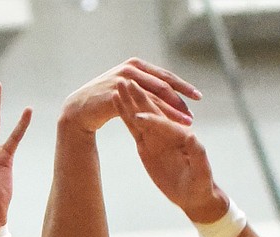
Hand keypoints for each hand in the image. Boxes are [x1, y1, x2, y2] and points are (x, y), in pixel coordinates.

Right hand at [61, 58, 199, 133]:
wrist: (80, 109)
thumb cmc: (106, 102)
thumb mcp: (129, 92)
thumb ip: (146, 89)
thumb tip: (168, 95)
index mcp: (138, 66)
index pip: (165, 76)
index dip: (183, 87)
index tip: (198, 97)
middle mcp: (132, 69)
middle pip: (163, 84)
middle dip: (181, 100)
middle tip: (193, 113)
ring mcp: (124, 80)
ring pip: (154, 96)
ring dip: (171, 110)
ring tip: (185, 122)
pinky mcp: (116, 95)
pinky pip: (140, 107)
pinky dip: (154, 116)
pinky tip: (165, 127)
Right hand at [113, 78, 227, 223]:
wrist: (193, 195)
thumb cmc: (201, 184)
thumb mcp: (202, 172)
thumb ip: (198, 154)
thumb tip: (193, 136)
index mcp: (182, 135)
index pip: (166, 125)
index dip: (153, 120)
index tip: (139, 117)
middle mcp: (168, 132)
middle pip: (152, 112)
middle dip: (140, 99)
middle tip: (127, 83)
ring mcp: (156, 137)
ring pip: (140, 116)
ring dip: (130, 101)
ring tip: (119, 85)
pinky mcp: (146, 144)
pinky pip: (134, 128)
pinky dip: (126, 115)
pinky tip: (118, 102)